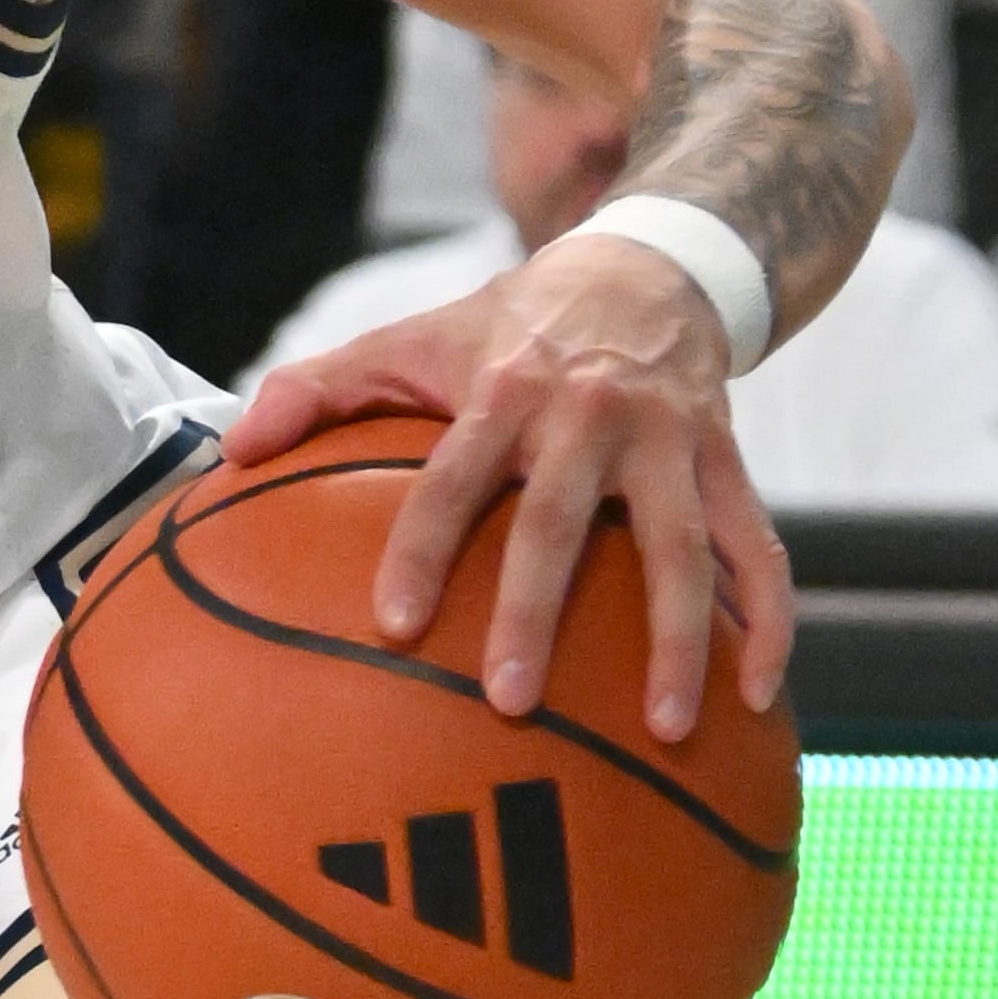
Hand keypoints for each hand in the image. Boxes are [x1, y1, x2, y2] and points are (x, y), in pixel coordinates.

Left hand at [224, 224, 791, 742]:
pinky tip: (761, 696)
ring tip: (668, 730)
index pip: (454, 479)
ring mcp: (671, 443)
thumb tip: (229, 447)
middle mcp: (591, 418)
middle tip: (509, 701)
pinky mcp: (730, 463)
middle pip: (562, 525)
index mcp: (505, 392)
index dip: (426, 548)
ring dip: (677, 642)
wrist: (646, 268)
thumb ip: (316, 390)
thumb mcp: (410, 338)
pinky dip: (768, 621)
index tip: (396, 625)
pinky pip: (760, 551)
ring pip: (679, 550)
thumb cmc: (506, 328)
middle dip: (537, 613)